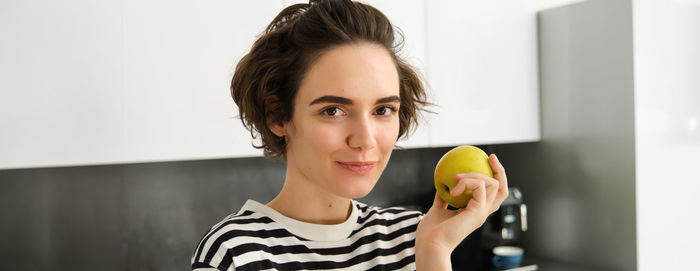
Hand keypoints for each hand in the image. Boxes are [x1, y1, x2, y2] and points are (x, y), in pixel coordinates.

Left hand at [415, 154, 508, 269]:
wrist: (430, 244)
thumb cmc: (431, 232)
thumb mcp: (437, 209)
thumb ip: (442, 198)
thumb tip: (441, 184)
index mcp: (475, 212)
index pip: (492, 194)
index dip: (493, 177)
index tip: (485, 161)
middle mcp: (482, 212)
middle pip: (502, 189)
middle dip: (500, 171)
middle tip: (490, 158)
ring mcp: (482, 212)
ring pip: (493, 184)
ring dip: (475, 174)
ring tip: (457, 176)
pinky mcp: (478, 212)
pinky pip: (480, 186)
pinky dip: (467, 181)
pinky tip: (454, 189)